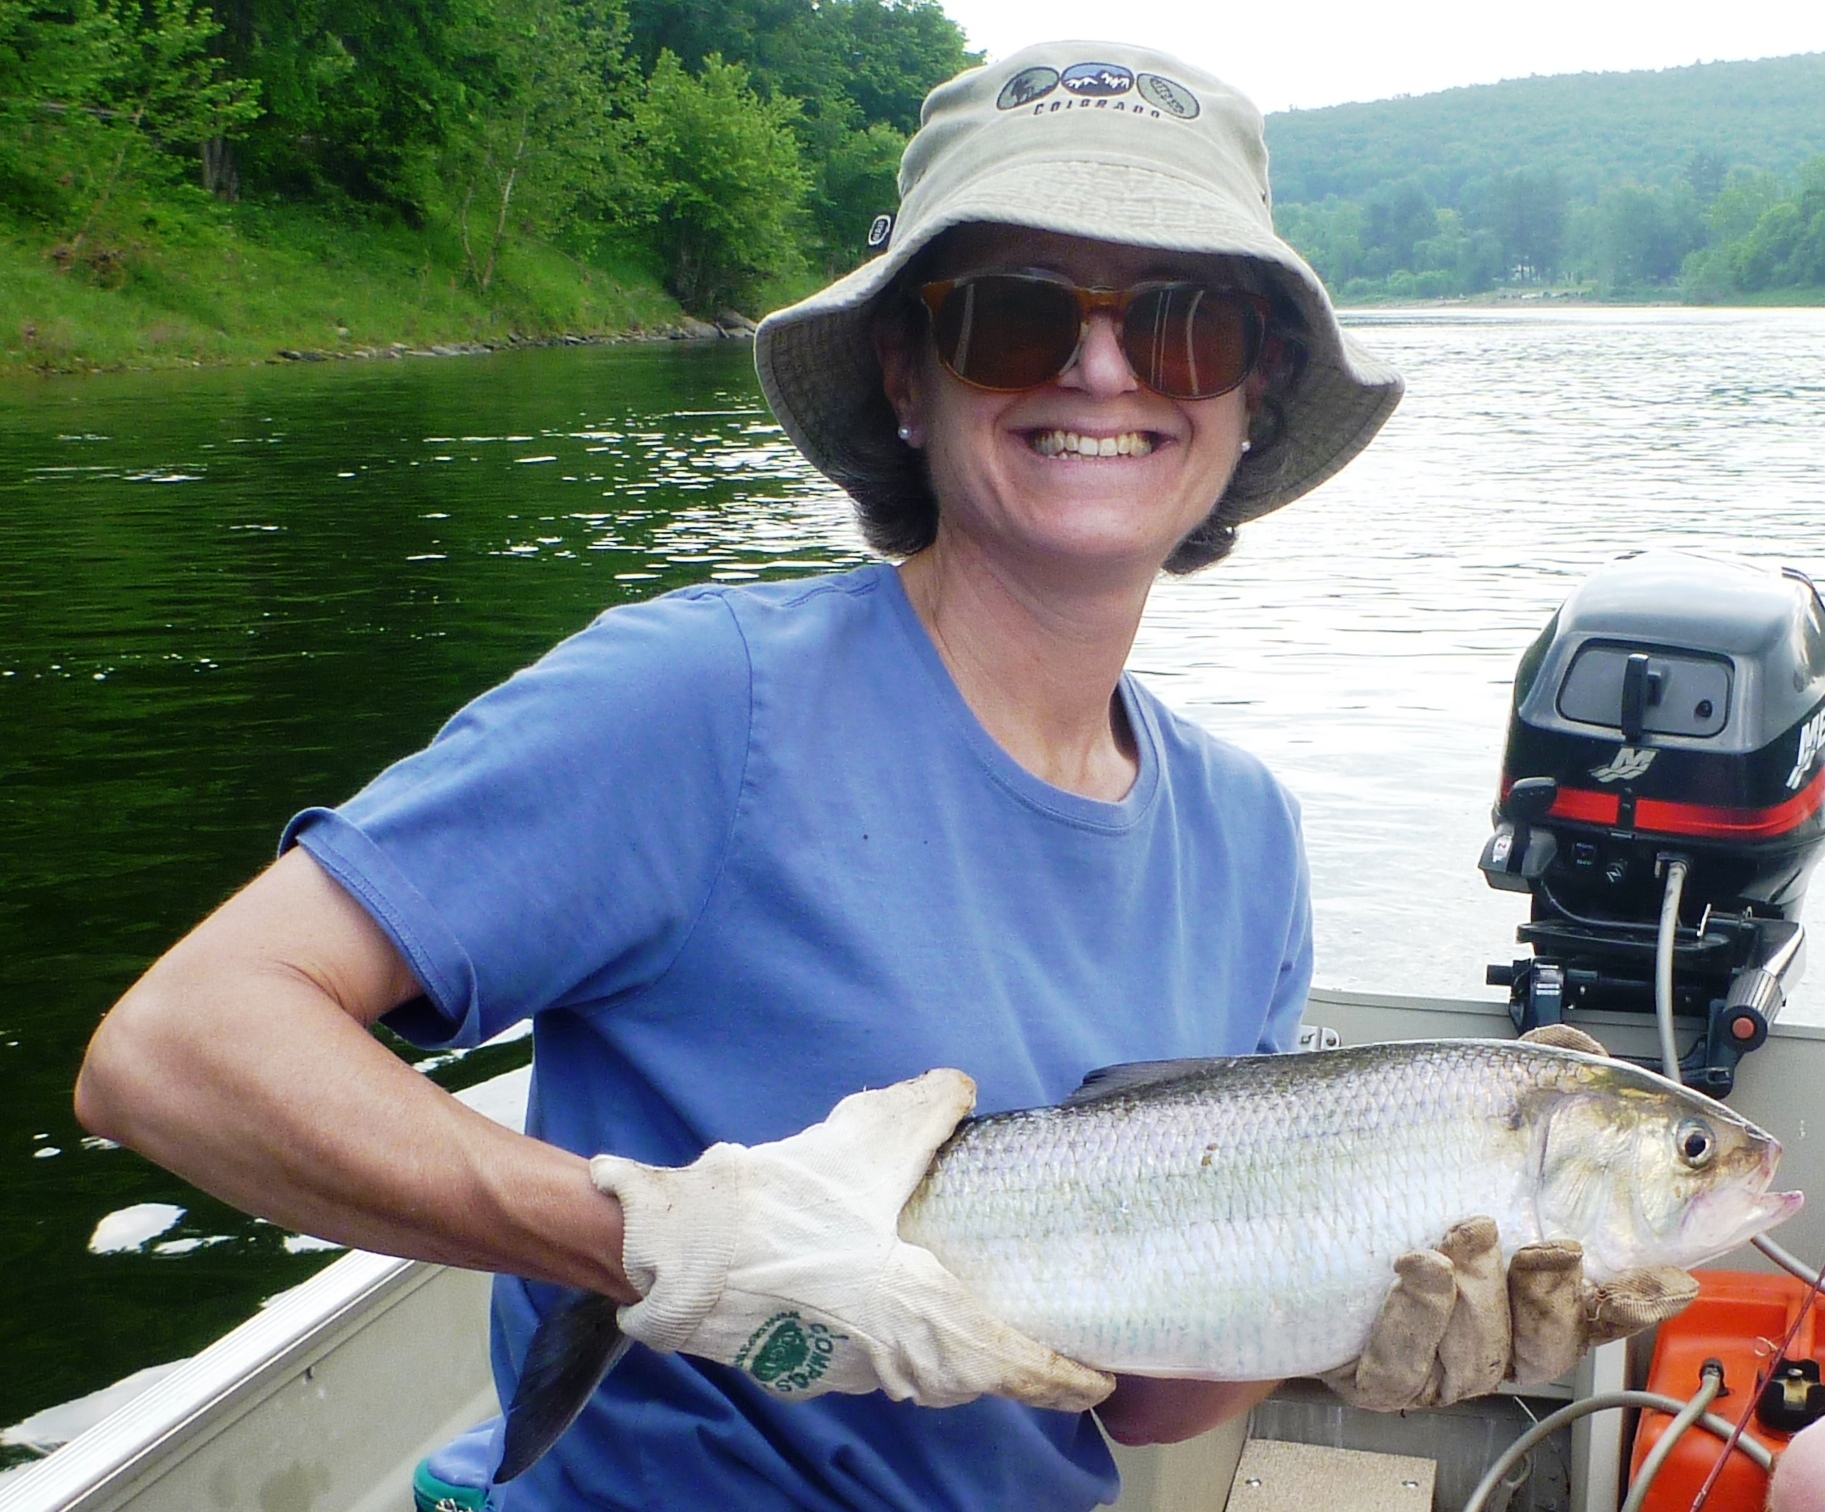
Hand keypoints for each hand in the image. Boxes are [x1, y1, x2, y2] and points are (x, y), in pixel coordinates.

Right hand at [589, 1069, 1114, 1411]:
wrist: (672, 1250)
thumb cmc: (777, 1204)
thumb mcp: (863, 1139)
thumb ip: (925, 1111)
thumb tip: (962, 1090)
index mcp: (918, 1312)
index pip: (1009, 1364)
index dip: (1059, 1376)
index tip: (1098, 1382)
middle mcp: (889, 1355)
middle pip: (967, 1376)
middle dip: (1012, 1367)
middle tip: (1049, 1347)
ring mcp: (842, 1365)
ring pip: (922, 1370)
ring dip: (959, 1356)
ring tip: (986, 1325)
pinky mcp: (804, 1360)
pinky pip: (881, 1357)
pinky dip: (911, 1341)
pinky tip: (905, 1301)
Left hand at [1321, 1026, 1699, 1410]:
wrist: (1281, 1181)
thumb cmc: (1386, 1149)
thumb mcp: (1469, 1099)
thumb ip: (1535, 1071)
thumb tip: (1584, 1048)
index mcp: (1528, 1278)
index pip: (1603, 1307)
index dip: (1639, 1300)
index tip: (1662, 1274)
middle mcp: (1485, 1324)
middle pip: (1548, 1347)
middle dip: (1554, 1297)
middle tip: (1548, 1245)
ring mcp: (1427, 1352)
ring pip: (1479, 1359)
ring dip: (1478, 1295)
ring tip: (1459, 1233)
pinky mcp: (1365, 1367)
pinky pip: (1399, 1369)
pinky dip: (1414, 1320)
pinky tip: (1414, 1269)